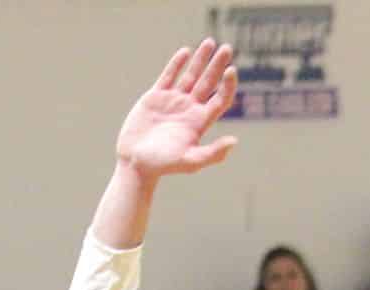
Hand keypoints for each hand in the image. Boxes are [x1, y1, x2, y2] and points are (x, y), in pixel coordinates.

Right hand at [115, 39, 237, 179]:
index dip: (228, 85)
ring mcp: (173, 101)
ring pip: (190, 75)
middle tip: (227, 48)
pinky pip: (169, 76)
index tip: (231, 70)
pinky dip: (177, 64)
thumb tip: (234, 142)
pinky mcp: (156, 97)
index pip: (220, 99)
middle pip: (209, 82)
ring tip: (210, 42)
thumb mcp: (190, 162)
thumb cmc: (163, 166)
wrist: (135, 163)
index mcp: (200, 122)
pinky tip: (186, 52)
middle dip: (218, 65)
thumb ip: (212, 153)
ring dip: (200, 59)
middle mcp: (189, 109)